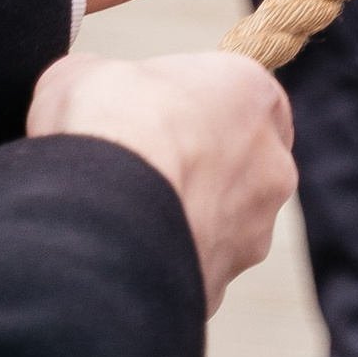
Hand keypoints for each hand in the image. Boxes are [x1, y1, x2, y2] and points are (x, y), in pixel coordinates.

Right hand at [28, 51, 295, 309]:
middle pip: (238, 161)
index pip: (242, 93)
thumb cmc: (107, 124)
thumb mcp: (86, 72)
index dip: (196, 102)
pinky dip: (160, 262)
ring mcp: (252, 231)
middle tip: (137, 165)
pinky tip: (118, 253)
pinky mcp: (222, 284)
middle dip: (196, 165)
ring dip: (180, 217)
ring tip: (120, 215)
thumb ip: (107, 79)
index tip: (155, 111)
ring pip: (220, 222)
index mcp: (253, 93)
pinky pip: (191, 267)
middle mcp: (271, 164)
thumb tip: (91, 94)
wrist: (101, 214)